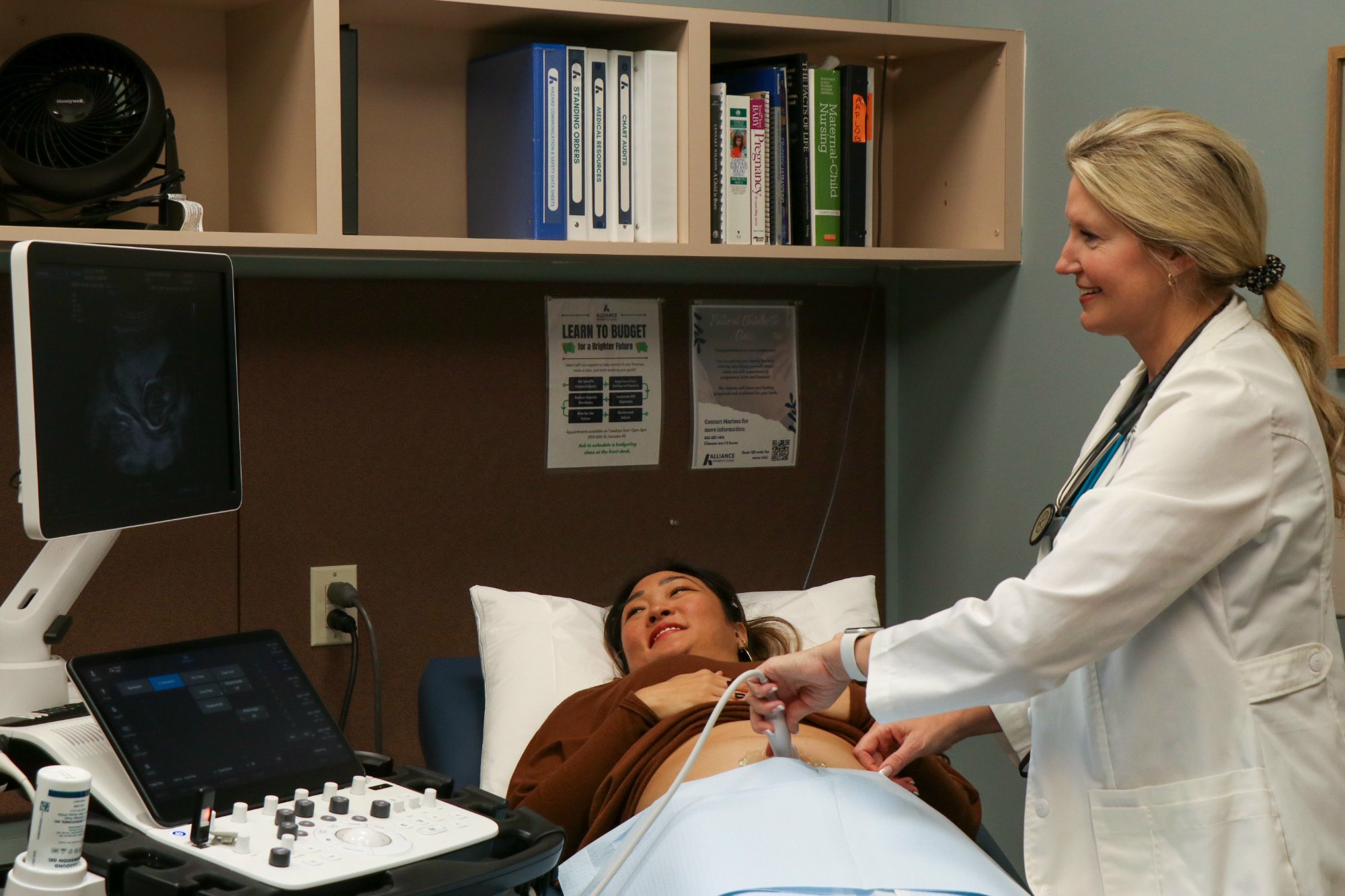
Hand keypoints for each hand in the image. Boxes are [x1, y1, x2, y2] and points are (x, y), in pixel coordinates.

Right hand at [634, 669, 730, 718]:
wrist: (655, 698)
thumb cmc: (668, 691)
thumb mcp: (687, 678)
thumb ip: (705, 676)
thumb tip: (721, 673)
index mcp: (705, 673)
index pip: (729, 681)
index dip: (736, 691)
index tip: (740, 698)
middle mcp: (708, 679)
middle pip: (733, 689)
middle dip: (737, 699)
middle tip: (738, 709)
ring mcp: (707, 689)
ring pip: (730, 697)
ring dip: (733, 706)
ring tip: (734, 715)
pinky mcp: (704, 700)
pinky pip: (722, 705)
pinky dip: (727, 710)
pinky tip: (727, 717)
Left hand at [745, 637, 848, 735]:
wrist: (833, 668)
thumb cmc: (828, 683)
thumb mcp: (810, 706)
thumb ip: (795, 715)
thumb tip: (790, 728)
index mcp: (786, 698)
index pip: (768, 716)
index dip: (766, 728)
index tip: (772, 742)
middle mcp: (777, 689)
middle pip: (755, 709)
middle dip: (759, 723)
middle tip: (771, 729)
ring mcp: (772, 679)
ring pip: (752, 697)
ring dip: (762, 707)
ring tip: (780, 706)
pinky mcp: (769, 668)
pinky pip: (751, 681)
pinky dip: (759, 690)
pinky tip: (775, 689)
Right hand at [853, 707, 1000, 775]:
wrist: (956, 722)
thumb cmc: (938, 724)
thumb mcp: (916, 745)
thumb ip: (897, 760)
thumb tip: (882, 774)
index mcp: (883, 727)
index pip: (863, 749)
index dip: (869, 766)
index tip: (883, 778)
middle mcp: (884, 733)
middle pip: (872, 759)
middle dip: (884, 775)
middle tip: (900, 786)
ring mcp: (892, 740)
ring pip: (883, 763)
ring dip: (893, 777)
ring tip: (908, 786)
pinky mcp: (900, 746)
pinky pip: (893, 763)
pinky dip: (899, 773)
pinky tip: (909, 782)